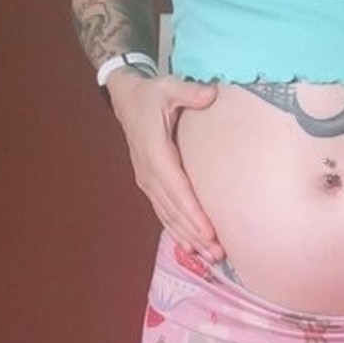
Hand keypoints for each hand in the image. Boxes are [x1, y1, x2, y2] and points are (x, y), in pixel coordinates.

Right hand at [107, 71, 221, 260]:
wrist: (126, 99)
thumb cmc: (151, 94)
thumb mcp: (168, 87)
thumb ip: (189, 92)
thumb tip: (210, 94)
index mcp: (154, 151)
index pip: (176, 187)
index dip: (191, 211)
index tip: (208, 231)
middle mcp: (148, 172)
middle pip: (173, 208)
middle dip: (194, 232)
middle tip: (217, 253)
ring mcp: (147, 180)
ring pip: (167, 214)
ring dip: (187, 236)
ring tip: (210, 256)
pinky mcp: (149, 183)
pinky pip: (163, 211)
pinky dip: (176, 229)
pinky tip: (190, 245)